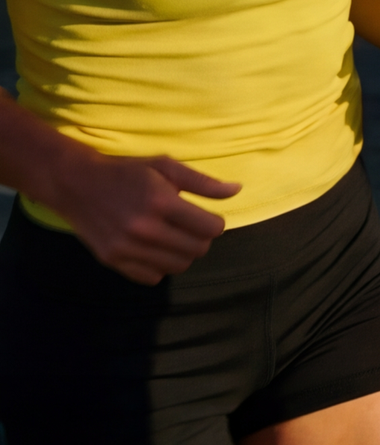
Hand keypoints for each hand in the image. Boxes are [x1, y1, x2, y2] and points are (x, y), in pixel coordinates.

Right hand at [52, 150, 239, 284]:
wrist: (77, 185)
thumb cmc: (127, 172)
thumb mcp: (166, 166)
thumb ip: (203, 182)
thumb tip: (237, 190)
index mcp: (161, 202)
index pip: (210, 228)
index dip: (215, 223)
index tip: (207, 218)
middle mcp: (144, 228)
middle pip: (197, 250)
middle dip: (201, 239)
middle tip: (191, 228)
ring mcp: (126, 248)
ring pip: (178, 266)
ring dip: (183, 254)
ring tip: (174, 237)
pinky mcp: (112, 261)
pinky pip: (152, 278)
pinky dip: (160, 266)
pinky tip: (154, 249)